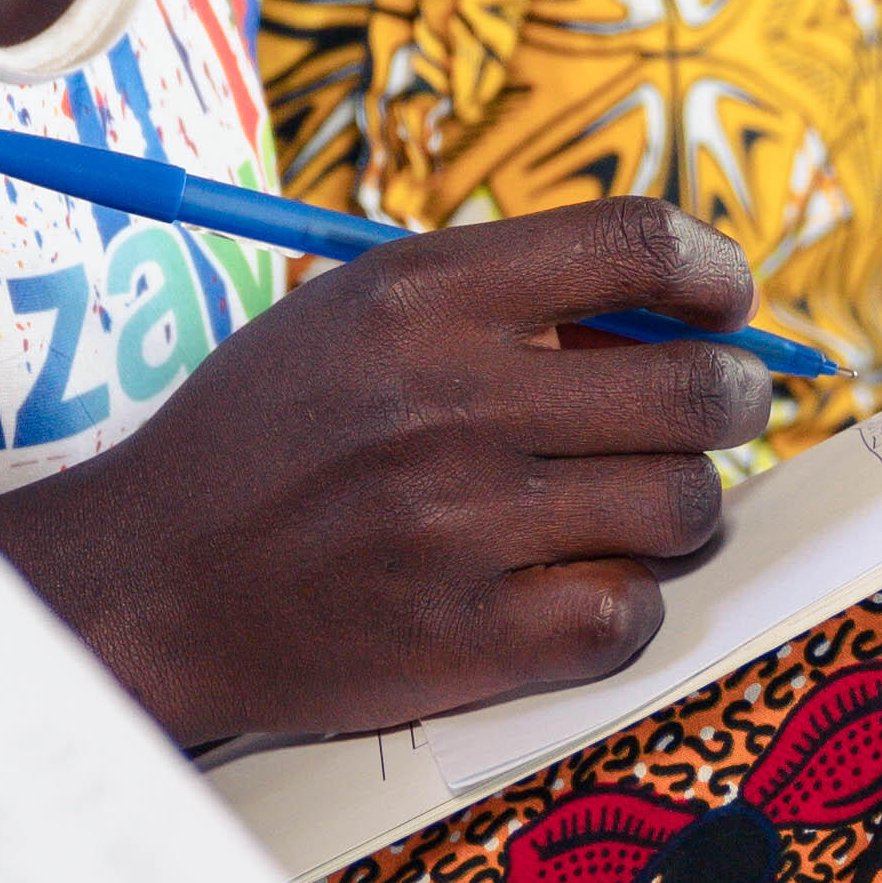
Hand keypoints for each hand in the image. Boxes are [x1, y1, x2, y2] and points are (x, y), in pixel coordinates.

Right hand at [0, 197, 768, 748]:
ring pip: (682, 505)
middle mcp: (451, 403)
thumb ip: (496, 296)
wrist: (147, 579)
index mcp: (421, 297)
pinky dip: (622, 604)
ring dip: (678, 505)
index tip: (723, 299)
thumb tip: (667, 311)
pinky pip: (627, 615)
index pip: (633, 242)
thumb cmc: (262, 436)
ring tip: (628, 505)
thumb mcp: (353, 313)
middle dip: (734, 394)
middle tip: (714, 408)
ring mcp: (462, 528)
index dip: (712, 267)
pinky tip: (575, 585)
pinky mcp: (463, 640)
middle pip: (695, 384)